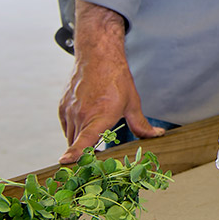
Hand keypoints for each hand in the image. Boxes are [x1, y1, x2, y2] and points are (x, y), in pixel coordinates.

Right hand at [58, 0, 161, 162]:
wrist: (98, 57)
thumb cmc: (116, 80)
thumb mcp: (132, 103)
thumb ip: (141, 125)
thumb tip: (156, 135)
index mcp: (99, 116)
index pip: (84, 140)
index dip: (75, 153)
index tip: (65, 163)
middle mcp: (81, 115)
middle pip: (77, 144)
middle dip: (85, 154)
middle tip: (98, 157)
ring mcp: (69, 111)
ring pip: (70, 137)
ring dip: (80, 142)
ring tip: (94, 137)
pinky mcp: (62, 107)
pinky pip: (66, 126)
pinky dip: (75, 129)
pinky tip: (87, 122)